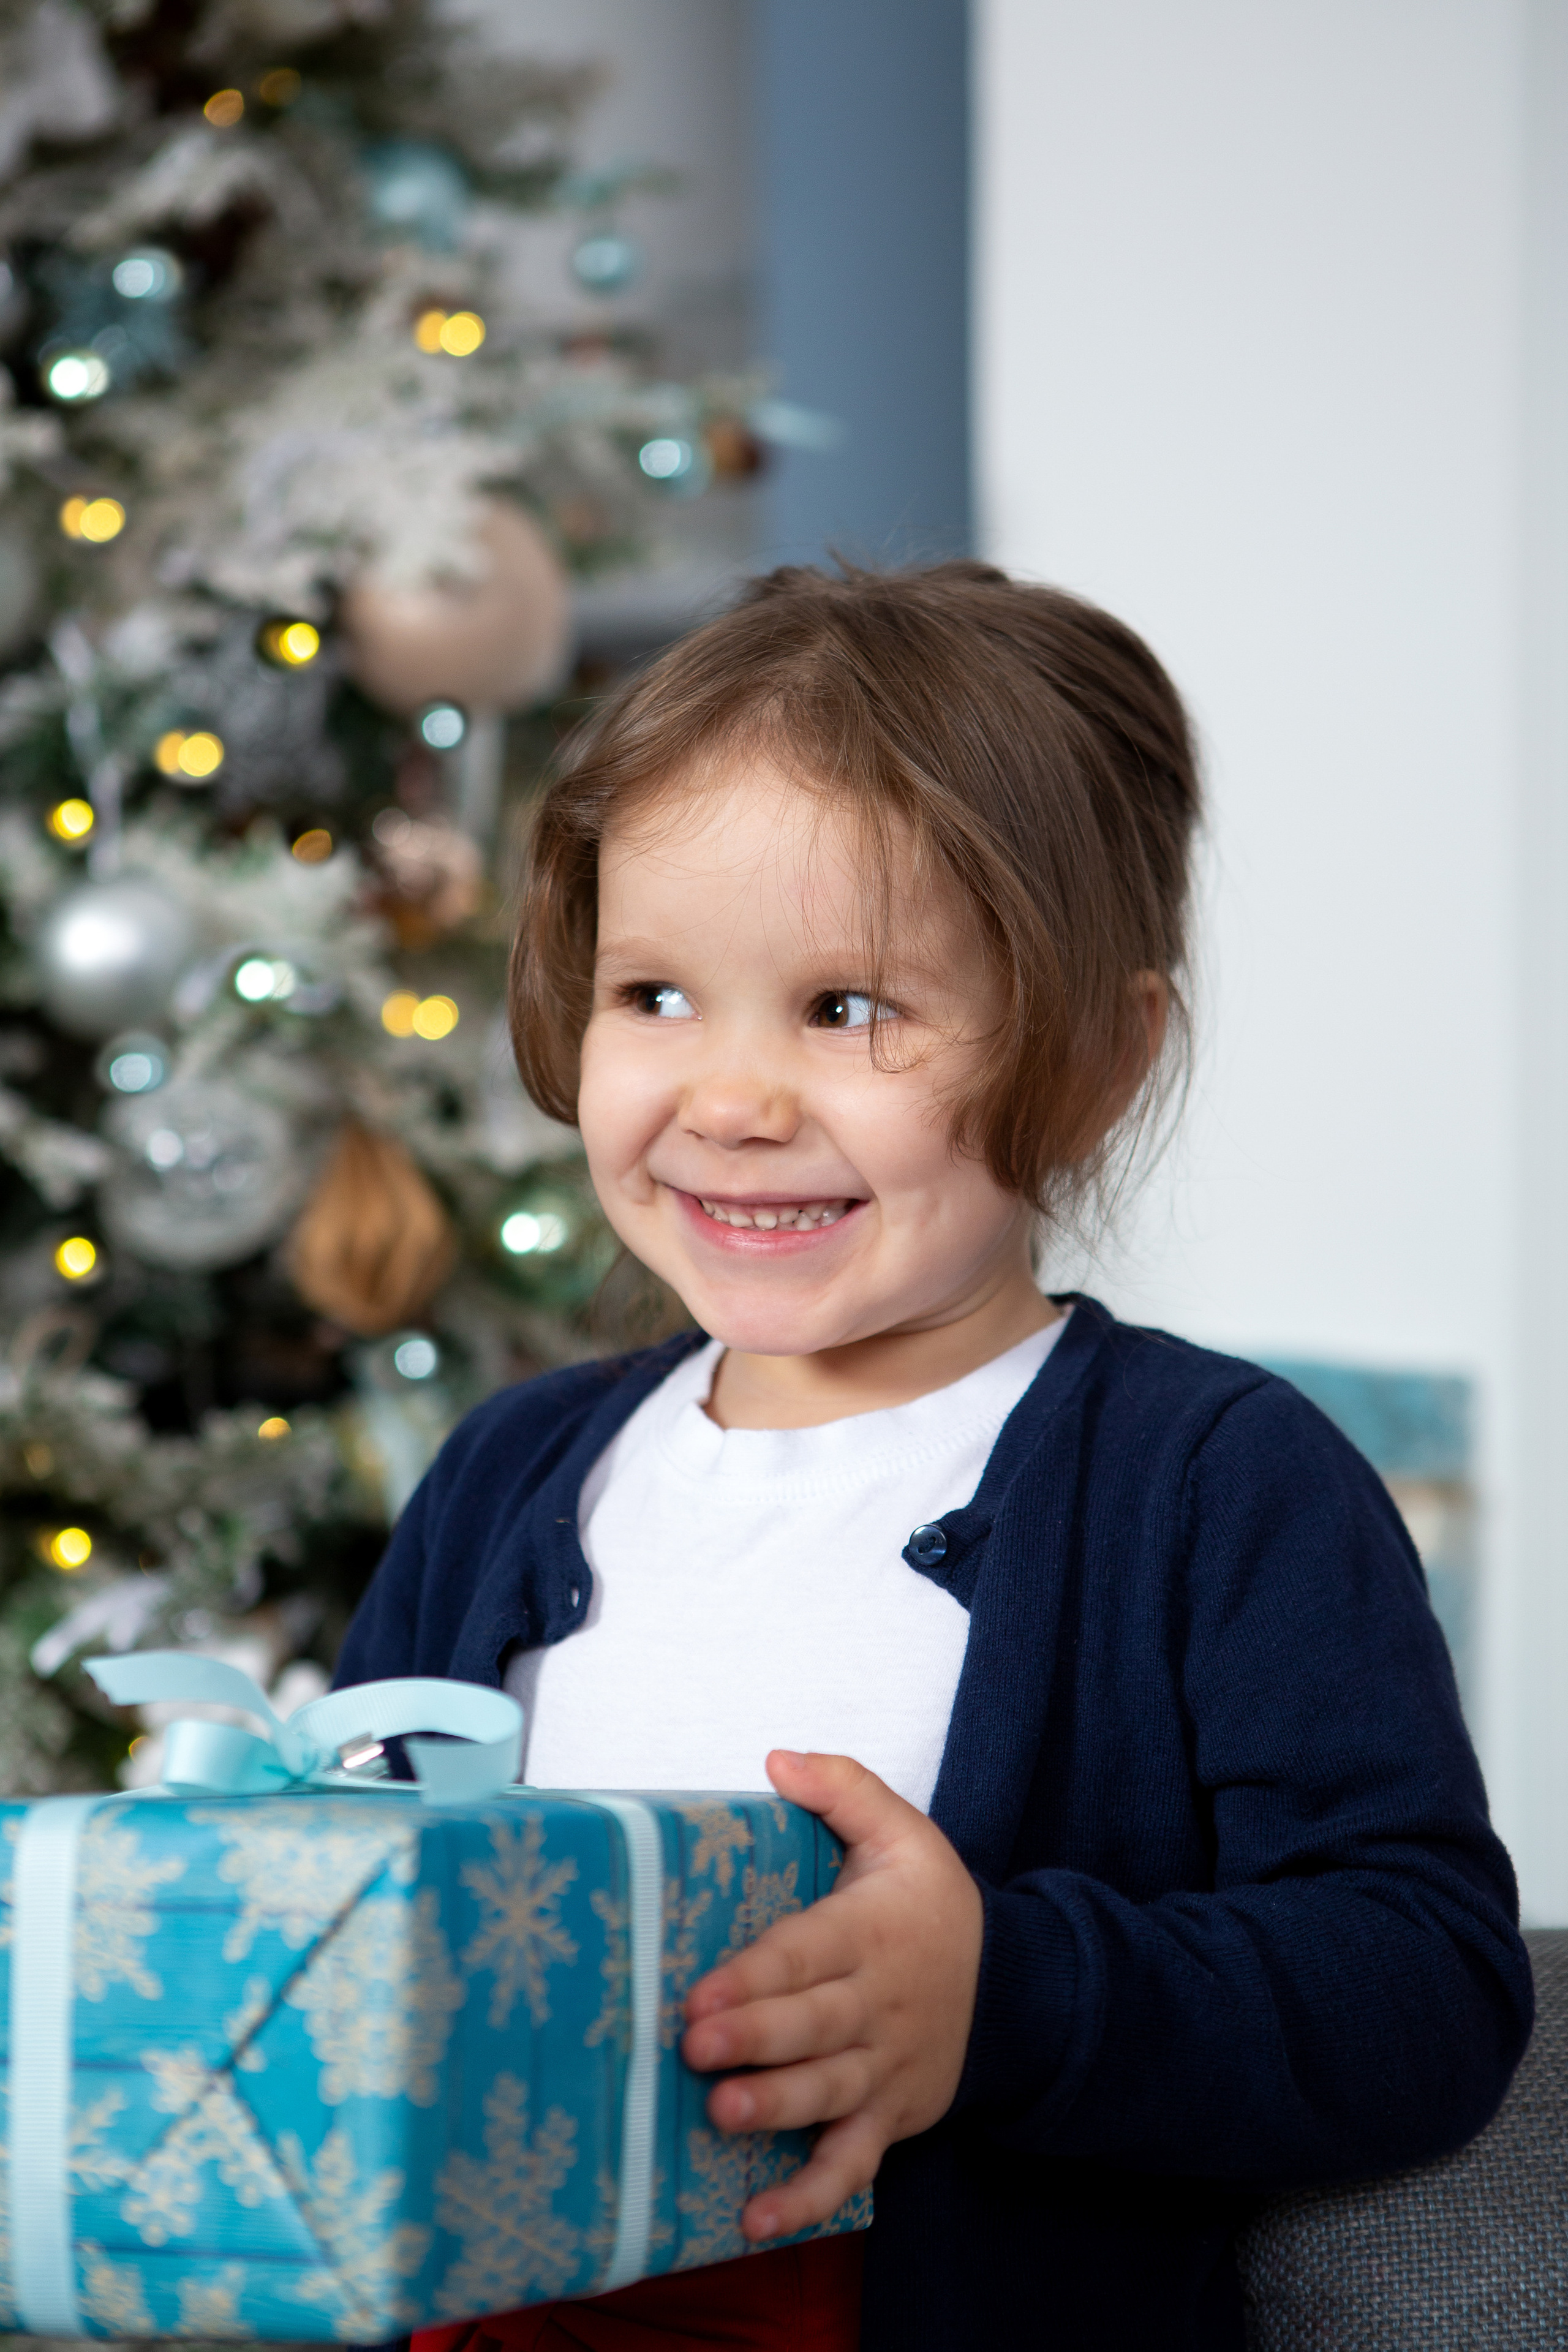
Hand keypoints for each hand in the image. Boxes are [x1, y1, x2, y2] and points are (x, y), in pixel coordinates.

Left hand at [680, 1750, 983, 2241]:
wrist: (1015, 1986)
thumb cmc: (932, 1905)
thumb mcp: (903, 1831)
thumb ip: (843, 1787)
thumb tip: (776, 1758)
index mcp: (870, 1933)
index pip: (807, 1954)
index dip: (753, 1976)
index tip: (698, 1993)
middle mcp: (876, 2006)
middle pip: (812, 2028)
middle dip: (754, 2040)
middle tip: (693, 2050)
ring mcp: (885, 2069)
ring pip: (828, 2095)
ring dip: (775, 2110)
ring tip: (720, 2116)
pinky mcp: (891, 2118)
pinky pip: (852, 2165)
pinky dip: (808, 2197)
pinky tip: (754, 2220)